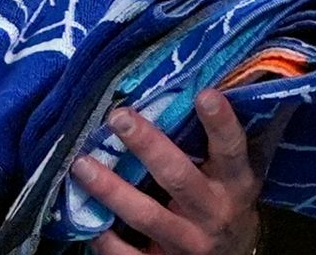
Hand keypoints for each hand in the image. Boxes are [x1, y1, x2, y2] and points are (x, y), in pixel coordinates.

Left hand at [70, 90, 264, 254]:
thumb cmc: (223, 198)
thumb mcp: (231, 172)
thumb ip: (214, 138)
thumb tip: (194, 78)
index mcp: (235, 183)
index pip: (232, 150)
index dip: (221, 124)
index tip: (204, 93)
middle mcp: (213, 212)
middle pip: (179, 178)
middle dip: (148, 147)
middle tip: (118, 117)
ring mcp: (188, 242)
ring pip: (147, 216)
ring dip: (111, 190)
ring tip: (81, 164)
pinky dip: (106, 240)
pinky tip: (86, 219)